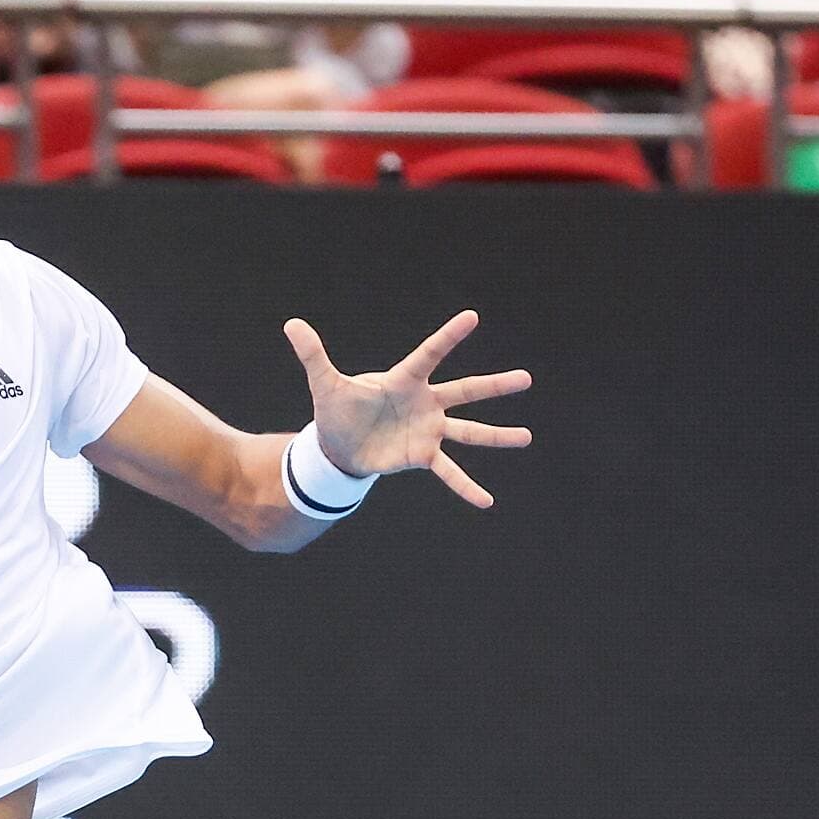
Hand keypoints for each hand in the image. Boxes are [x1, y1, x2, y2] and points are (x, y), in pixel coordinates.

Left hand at [285, 308, 531, 508]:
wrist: (339, 444)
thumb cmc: (339, 408)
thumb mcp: (325, 383)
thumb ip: (313, 354)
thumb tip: (291, 323)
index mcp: (405, 380)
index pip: (429, 354)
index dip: (448, 337)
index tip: (472, 317)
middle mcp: (425, 403)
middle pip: (465, 391)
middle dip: (494, 386)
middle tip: (526, 378)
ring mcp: (428, 430)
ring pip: (469, 431)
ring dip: (497, 436)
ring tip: (527, 437)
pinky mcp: (422, 455)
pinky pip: (448, 472)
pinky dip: (466, 487)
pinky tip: (486, 502)